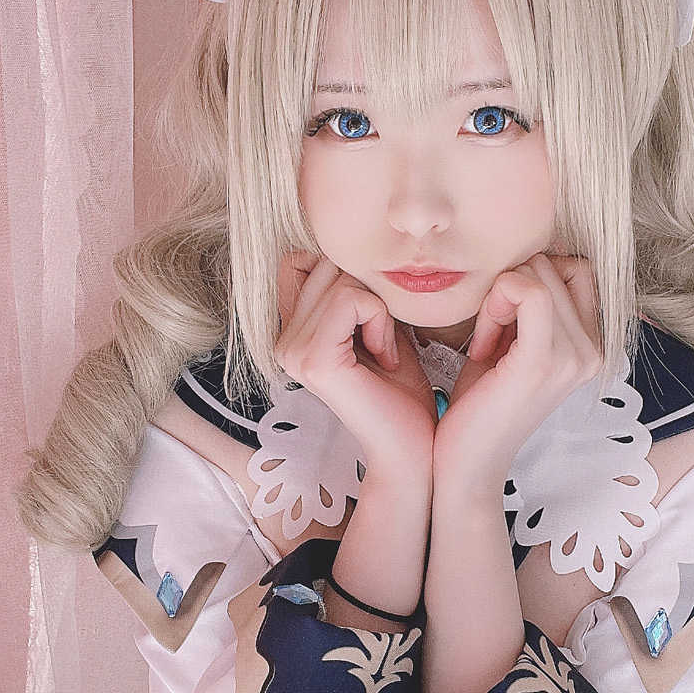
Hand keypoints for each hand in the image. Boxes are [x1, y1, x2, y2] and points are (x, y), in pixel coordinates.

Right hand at [273, 254, 436, 481]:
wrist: (412, 448)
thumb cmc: (400, 392)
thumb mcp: (375, 326)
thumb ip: (355, 290)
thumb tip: (351, 244)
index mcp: (290, 331)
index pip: (301, 259)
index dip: (345, 272)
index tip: (372, 315)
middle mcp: (281, 339)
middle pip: (325, 263)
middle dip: (368, 288)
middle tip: (384, 337)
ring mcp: (293, 351)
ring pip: (340, 277)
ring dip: (378, 306)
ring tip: (386, 349)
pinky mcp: (314, 359)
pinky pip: (351, 299)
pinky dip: (380, 318)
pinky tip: (386, 357)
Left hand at [432, 254, 602, 496]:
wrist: (468, 464)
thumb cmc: (482, 404)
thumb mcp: (515, 344)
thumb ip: (530, 306)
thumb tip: (531, 254)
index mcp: (593, 345)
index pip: (577, 267)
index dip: (533, 278)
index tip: (505, 319)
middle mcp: (594, 350)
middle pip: (556, 264)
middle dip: (512, 285)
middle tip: (490, 333)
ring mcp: (574, 357)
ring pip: (538, 274)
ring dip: (498, 297)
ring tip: (487, 341)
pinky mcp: (543, 361)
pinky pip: (528, 291)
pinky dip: (496, 304)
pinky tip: (484, 344)